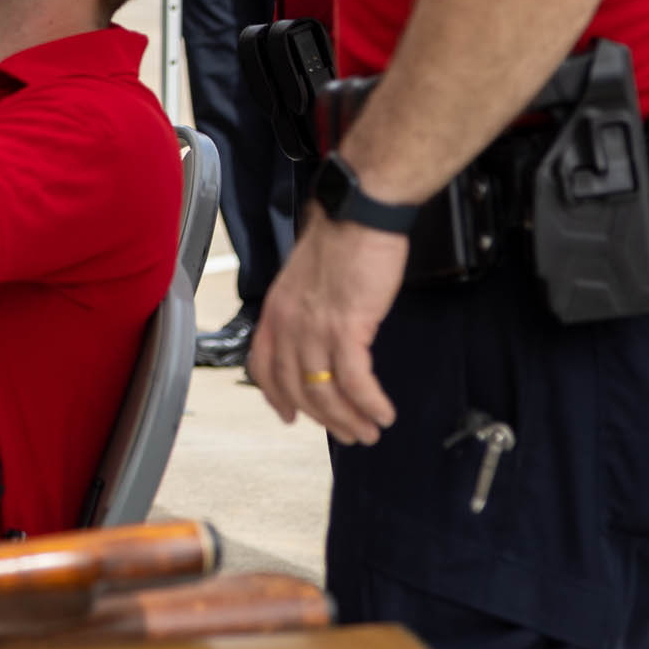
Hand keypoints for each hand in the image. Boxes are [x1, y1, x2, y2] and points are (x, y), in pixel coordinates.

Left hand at [251, 211, 408, 443]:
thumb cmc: (341, 238)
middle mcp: (289, 323)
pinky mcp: (347, 326)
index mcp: (276, 310)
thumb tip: (318, 336)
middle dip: (324, 419)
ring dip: (350, 419)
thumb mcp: (307, 278)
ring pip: (325, 392)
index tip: (290, 416)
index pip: (264, 367)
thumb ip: (305, 309)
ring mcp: (315, 327)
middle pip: (297, 388)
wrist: (359, 213)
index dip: (276, 397)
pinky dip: (370, 403)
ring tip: (370, 431)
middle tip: (349, 434)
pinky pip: (356, 380)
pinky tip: (383, 412)